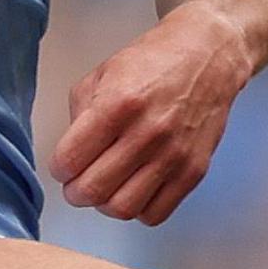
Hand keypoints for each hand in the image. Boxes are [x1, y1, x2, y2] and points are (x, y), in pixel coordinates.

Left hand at [49, 3, 252, 224]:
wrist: (208, 54)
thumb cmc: (154, 61)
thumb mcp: (102, 74)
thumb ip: (79, 115)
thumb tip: (72, 155)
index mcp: (118, 104)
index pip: (68, 160)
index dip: (59, 167)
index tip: (64, 164)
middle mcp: (147, 132)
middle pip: (92, 190)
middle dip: (76, 191)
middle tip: (79, 181)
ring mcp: (174, 155)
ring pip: (122, 209)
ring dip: (105, 203)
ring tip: (108, 186)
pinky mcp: (194, 170)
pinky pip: (155, 214)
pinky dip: (138, 209)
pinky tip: (136, 187)